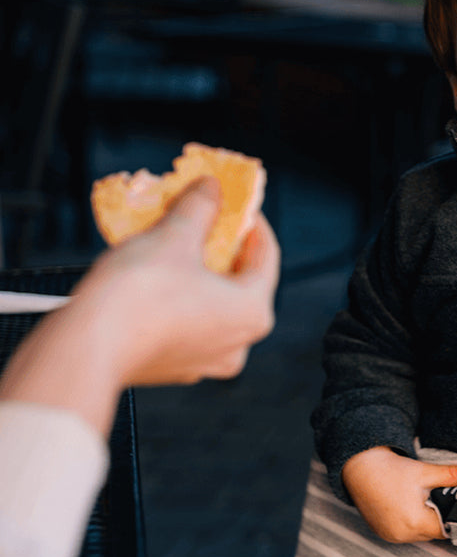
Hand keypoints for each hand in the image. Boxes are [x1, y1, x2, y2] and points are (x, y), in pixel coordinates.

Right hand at [76, 177, 279, 387]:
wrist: (89, 347)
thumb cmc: (138, 294)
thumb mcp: (174, 236)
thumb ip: (199, 208)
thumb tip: (211, 189)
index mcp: (253, 312)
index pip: (267, 257)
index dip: (252, 223)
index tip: (238, 204)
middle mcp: (239, 343)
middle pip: (242, 283)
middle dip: (224, 249)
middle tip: (206, 221)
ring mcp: (208, 360)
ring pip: (215, 306)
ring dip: (201, 275)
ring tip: (179, 246)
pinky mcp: (177, 367)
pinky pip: (190, 324)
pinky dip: (182, 301)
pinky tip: (161, 279)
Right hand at [342, 446, 456, 543]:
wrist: (358, 469)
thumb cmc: (391, 470)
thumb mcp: (424, 471)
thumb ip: (453, 475)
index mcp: (414, 522)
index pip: (447, 528)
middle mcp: (402, 534)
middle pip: (434, 532)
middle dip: (443, 518)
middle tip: (448, 500)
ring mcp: (391, 536)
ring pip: (421, 534)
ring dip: (428, 521)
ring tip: (431, 502)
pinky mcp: (383, 534)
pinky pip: (407, 533)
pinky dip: (414, 523)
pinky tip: (414, 507)